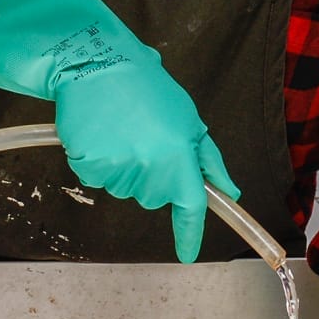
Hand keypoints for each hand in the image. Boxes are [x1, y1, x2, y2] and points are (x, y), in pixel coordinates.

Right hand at [0, 0, 238, 260]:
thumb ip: (210, 161)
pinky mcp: (88, 166)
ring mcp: (117, 169)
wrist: (98, 65)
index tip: (188, 254)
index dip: (189, 233)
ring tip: (121, 130)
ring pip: (125, 189)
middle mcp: (150, 167)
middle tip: (144, 138)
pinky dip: (99, 162)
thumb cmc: (146, 88)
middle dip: (152, 175)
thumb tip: (229, 192)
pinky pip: (98, 179)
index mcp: (179, 155)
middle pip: (153, 197)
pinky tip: (101, 134)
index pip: (190, 206)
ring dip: (124, 167)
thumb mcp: (189, 119)